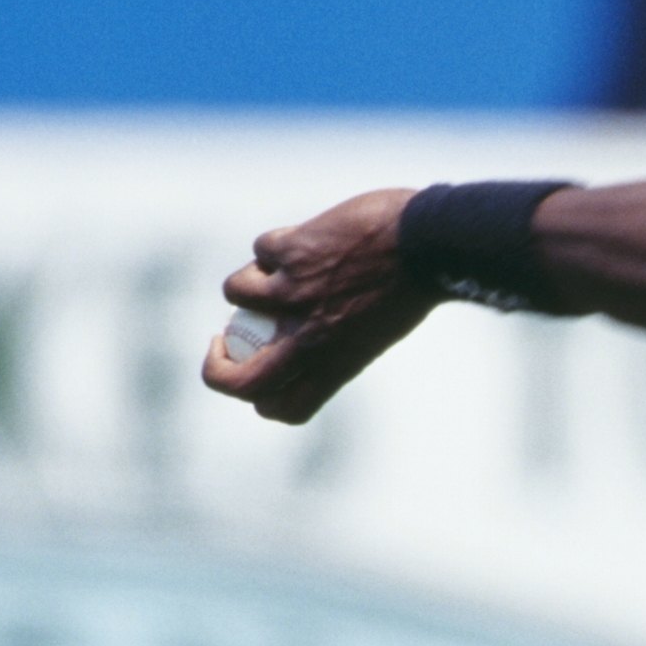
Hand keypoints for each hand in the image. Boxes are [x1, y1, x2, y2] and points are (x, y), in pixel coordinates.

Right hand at [200, 187, 443, 423]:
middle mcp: (306, 337)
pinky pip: (262, 248)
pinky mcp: (293, 251)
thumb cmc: (412, 289)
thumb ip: (333, 341)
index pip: (280, 408)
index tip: (258, 371)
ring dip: (249, 279)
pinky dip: (276, 243)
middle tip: (222, 340)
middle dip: (214, 366)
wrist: (432, 244)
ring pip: (235, 293)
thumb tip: (298, 335)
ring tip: (275, 269)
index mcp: (332, 365)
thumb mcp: (373, 332)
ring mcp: (294, 294)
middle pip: (235, 380)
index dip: (258, 398)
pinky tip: (307, 237)